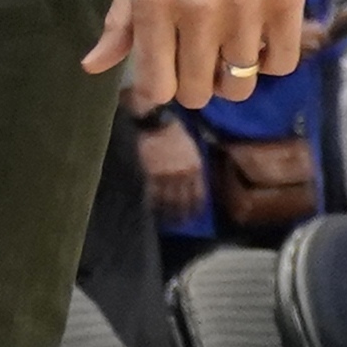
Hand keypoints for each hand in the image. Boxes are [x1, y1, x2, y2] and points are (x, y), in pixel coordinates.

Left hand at [84, 0, 320, 110]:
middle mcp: (200, 11)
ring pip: (243, 80)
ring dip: (236, 70)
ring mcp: (247, 6)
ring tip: (236, 44)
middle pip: (201, 91)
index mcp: (155, 2)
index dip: (162, 89)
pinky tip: (264, 36)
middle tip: (204, 59)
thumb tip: (94, 66)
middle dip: (199, 83)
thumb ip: (121, 17)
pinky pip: (283, 59)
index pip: (157, 86)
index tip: (171, 74)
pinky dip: (272, 57)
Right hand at [138, 112, 208, 226]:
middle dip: (182, 215)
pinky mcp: (148, 176)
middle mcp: (182, 175)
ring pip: (167, 202)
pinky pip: (151, 196)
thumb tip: (194, 181)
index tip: (195, 215)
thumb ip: (193, 166)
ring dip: (167, 214)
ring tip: (166, 222)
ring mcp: (164, 177)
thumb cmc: (174, 131)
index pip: (198, 194)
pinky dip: (152, 206)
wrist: (153, 122)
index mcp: (195, 167)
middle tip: (180, 224)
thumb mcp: (192, 148)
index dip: (196, 207)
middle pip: (183, 201)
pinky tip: (151, 212)